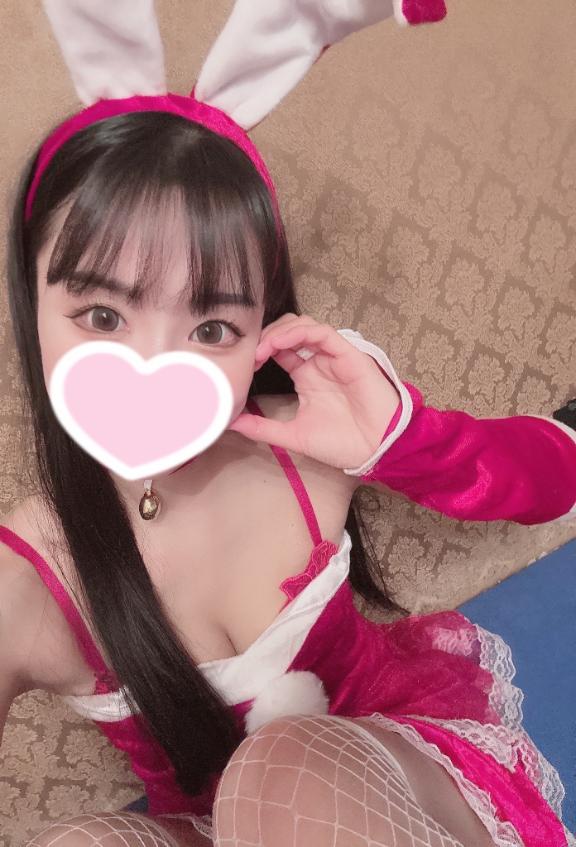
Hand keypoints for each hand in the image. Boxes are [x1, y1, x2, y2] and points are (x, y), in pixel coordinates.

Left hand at [227, 314, 400, 468]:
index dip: (259, 350)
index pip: (279, 350)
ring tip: (262, 348)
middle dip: (266, 336)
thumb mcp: (293, 435)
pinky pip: (322, 332)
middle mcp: (319, 362)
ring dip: (279, 331)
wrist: (376, 450)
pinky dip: (299, 332)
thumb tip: (231, 422)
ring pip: (304, 325)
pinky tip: (280, 343)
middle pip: (289, 331)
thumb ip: (262, 427)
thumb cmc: (343, 443)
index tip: (243, 364)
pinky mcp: (348, 354)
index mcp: (306, 376)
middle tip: (250, 354)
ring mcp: (333, 356)